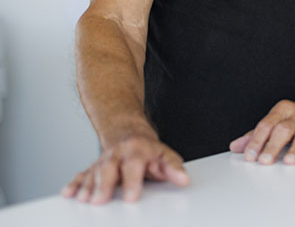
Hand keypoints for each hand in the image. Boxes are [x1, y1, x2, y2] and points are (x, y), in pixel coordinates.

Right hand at [61, 133, 189, 203]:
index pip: (134, 166)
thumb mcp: (165, 155)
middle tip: (99, 202)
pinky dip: (75, 183)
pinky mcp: (93, 167)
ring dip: (87, 187)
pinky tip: (68, 194)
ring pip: (93, 172)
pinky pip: (82, 174)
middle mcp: (118, 153)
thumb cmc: (149, 150)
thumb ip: (174, 168)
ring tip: (83, 200)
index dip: (133, 182)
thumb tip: (184, 180)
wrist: (128, 134)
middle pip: (108, 168)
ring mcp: (104, 159)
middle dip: (103, 185)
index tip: (132, 198)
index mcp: (137, 150)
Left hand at [229, 99, 294, 164]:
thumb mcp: (277, 122)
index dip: (256, 141)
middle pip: (283, 130)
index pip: (266, 125)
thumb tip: (236, 146)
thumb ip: (256, 135)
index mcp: (282, 110)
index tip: (250, 156)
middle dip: (273, 146)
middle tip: (265, 161)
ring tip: (289, 161)